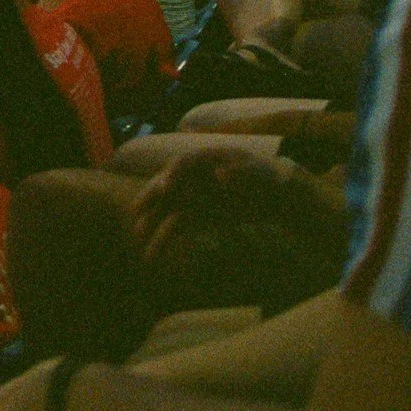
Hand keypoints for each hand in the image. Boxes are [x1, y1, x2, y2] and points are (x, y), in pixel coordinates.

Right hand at [131, 148, 284, 267]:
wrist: (274, 198)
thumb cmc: (265, 178)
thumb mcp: (257, 172)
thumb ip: (240, 173)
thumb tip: (221, 175)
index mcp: (206, 159)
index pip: (184, 163)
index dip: (173, 173)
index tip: (166, 186)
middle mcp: (194, 176)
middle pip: (167, 184)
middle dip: (150, 197)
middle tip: (136, 210)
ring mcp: (194, 196)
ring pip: (168, 208)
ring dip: (153, 220)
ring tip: (138, 235)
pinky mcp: (198, 216)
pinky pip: (179, 226)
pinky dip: (167, 237)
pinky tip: (156, 251)